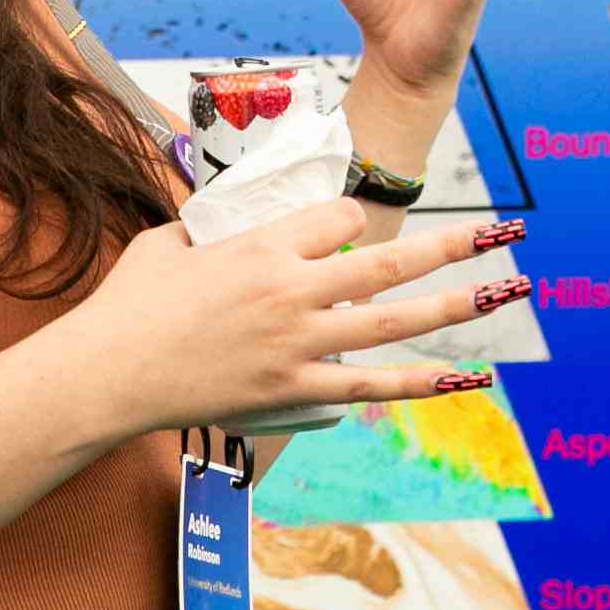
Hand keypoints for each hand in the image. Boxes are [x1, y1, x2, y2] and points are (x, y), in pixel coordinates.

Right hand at [64, 201, 527, 436]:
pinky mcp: (293, 392)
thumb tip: (220, 221)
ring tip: (504, 290)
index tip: (353, 227)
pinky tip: (463, 378)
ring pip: (393, 320)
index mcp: (264, 244)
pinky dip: (419, 383)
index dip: (352, 220)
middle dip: (451, 241)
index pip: (339, 218)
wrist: (106, 374)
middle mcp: (292, 289)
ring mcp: (298, 343)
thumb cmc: (129, 305)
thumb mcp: (169, 241)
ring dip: (454, 304)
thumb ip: (209, 228)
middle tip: (501, 228)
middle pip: (389, 258)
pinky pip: (369, 386)